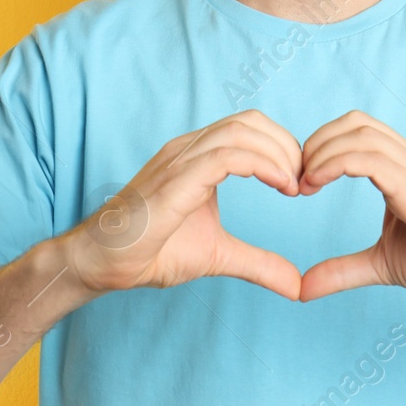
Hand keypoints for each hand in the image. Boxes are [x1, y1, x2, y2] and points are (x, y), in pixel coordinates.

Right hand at [63, 110, 305, 300]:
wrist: (101, 263)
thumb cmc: (150, 252)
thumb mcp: (219, 256)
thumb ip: (258, 263)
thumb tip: (297, 285)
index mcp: (197, 156)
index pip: (249, 127)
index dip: (282, 147)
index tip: (300, 182)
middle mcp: (188, 149)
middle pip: (250, 121)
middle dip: (286, 146)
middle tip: (304, 183)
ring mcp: (179, 160)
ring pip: (241, 132)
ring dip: (279, 154)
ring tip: (294, 186)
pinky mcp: (174, 180)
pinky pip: (226, 156)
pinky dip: (262, 164)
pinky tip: (280, 185)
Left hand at [296, 110, 405, 303]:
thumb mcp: (382, 264)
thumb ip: (343, 270)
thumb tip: (302, 288)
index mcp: (405, 168)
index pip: (358, 131)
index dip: (324, 146)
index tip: (302, 181)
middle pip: (355, 122)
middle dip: (317, 142)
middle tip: (297, 179)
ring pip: (358, 133)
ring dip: (321, 151)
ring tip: (303, 183)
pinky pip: (367, 156)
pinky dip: (333, 163)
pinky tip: (316, 183)